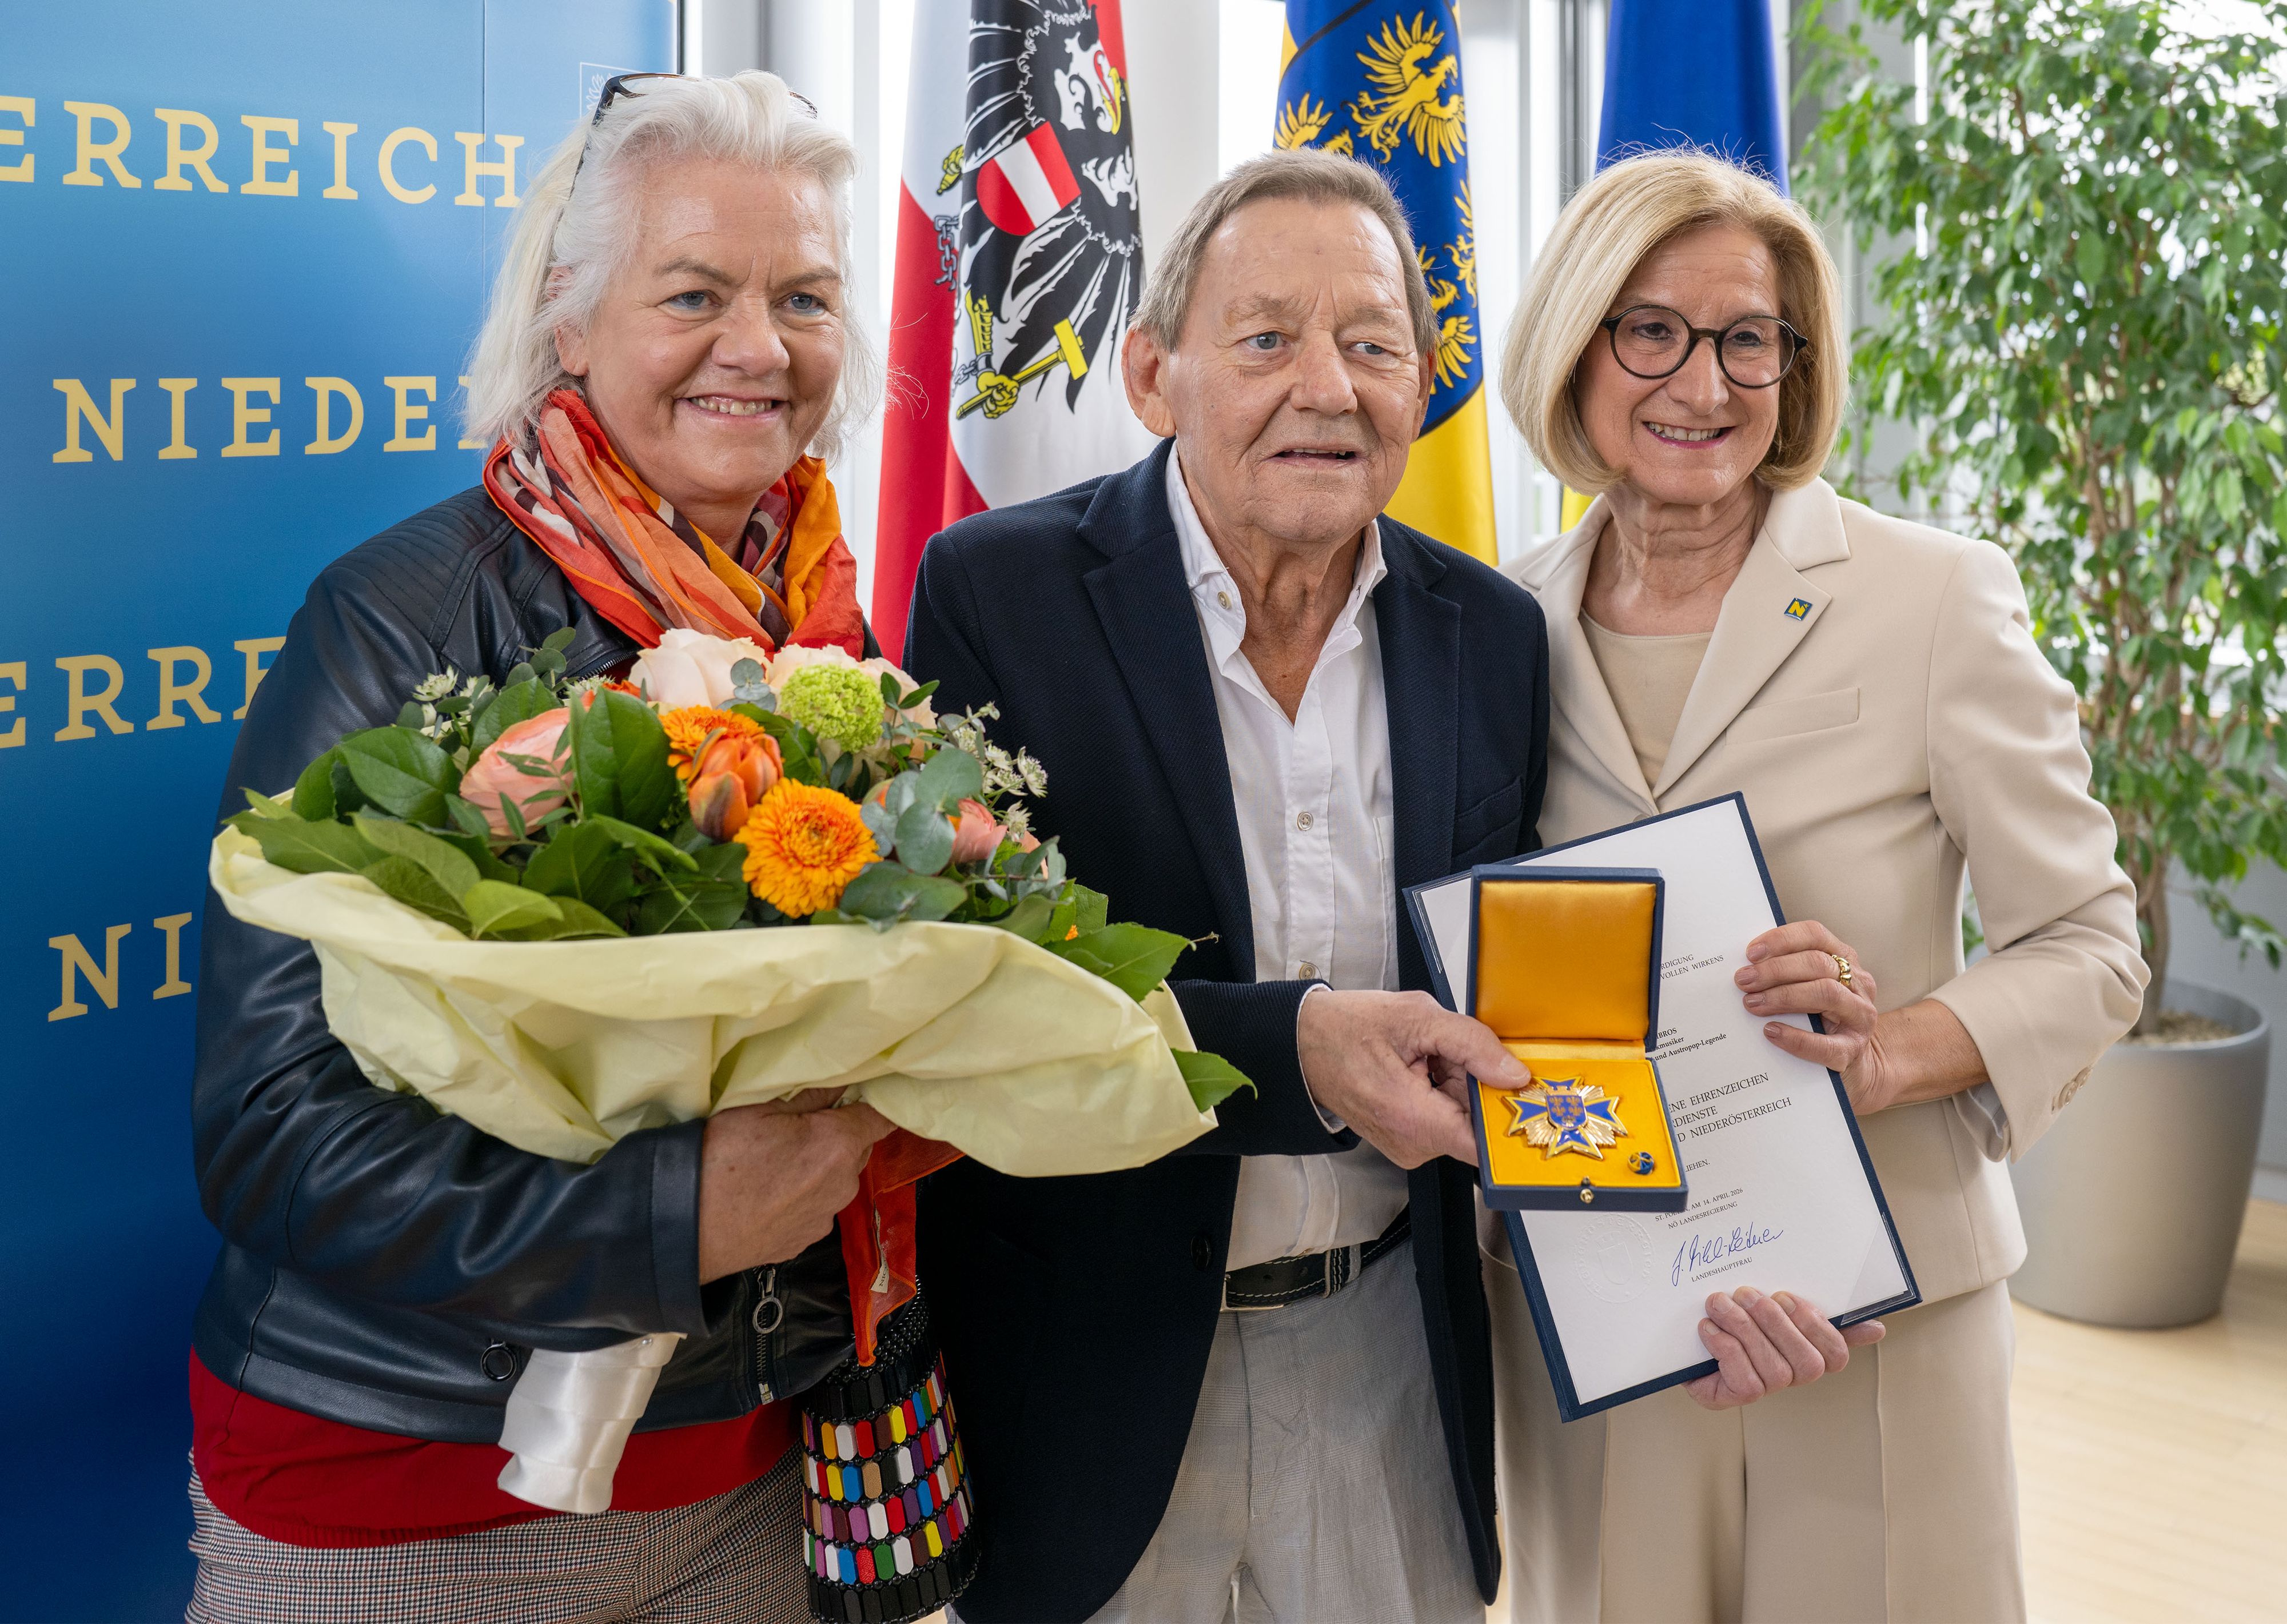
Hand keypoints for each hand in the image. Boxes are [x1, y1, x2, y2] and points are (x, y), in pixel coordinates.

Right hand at [695, 1090, 895, 1282]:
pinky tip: (768, 1196)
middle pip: (857, 1150)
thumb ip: (811, 1096)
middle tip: (799, 1130)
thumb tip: (841, 1082)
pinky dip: (801, 1201)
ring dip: (818, 1171)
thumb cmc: (720, 1160)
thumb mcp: (761, 1109)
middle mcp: (842, 1184)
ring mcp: (825, 1217)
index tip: (861, 1099)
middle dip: (839, 1137)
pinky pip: (815, 1210)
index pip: (882, 1118)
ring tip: (776, 1166)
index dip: (876, 1105)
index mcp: (838, 1144)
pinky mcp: (805, 1242)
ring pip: (835, 1182)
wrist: (686, 1225)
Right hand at [1295, 989, 1529, 1168]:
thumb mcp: (1416, 1017)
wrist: (1304, 1043)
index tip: (1518, 1090)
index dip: (1506, 1116)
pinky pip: (1444, 1120)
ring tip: (1428, 1056)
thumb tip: (1513, 1073)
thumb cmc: (1347, 1029)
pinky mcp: (1406, 1140)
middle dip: (1477, 1086)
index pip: (1484, 1145)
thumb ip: (1472, 1044)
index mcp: (1413, 1120)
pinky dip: (1443, 1093)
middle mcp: (1412, 1145)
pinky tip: (1422, 1068)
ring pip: (1461, 1120)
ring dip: (1459, 1086)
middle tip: (1452, 1051)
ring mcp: (1408, 1146)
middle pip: (1476, 1125)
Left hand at [1682, 1288, 1884, 1409]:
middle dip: (1776, 1324)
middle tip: (1746, 1294)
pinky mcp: (1731, 1397)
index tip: (1789, 1296)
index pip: (1836, 1356)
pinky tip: (1708, 1328)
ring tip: (1719, 1303)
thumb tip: (1876, 1328)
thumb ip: (1820, 1314)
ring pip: (1772, 1369)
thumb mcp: (1776, 1306)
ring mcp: (1762, 1389)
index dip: (1817, 1328)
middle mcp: (1789, 1376)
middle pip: (1806, 1363)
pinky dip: (1724, 1349)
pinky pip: (1743, 1382)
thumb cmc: (1738, 1319)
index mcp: (1806, 1351)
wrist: (1684, 1336)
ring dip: (1743, 1329)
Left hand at [1736, 921, 1884, 1104]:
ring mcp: (1860, 1016)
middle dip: (1775, 970)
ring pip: (1826, 994)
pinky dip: (1795, 1037)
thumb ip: (1787, 973)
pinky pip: (1825, 1043)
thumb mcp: (1810, 987)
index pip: (1815, 935)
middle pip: (1818, 963)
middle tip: (1743, 980)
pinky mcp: (1853, 1050)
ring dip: (1784, 996)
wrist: (1855, 1064)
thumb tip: (1744, 968)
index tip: (1751, 953)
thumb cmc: (1822, 1018)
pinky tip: (1771, 1032)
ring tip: (1752, 1003)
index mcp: (1844, 960)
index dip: (1782, 939)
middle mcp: (1857, 983)